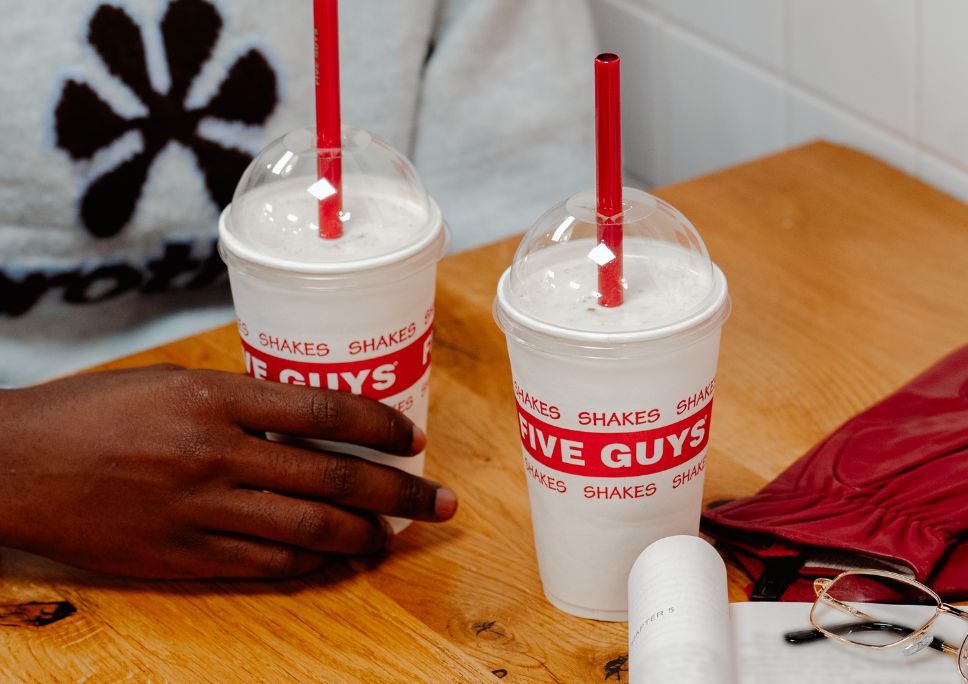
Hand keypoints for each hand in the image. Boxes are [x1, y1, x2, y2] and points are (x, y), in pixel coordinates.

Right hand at [0, 365, 456, 578]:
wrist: (13, 466)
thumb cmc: (92, 412)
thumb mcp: (170, 382)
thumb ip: (240, 402)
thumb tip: (309, 420)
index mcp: (214, 399)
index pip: (325, 412)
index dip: (382, 426)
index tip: (412, 438)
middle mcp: (216, 455)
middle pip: (334, 479)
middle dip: (400, 494)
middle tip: (442, 502)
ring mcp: (199, 511)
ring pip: (308, 530)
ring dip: (364, 536)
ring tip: (394, 537)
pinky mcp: (180, 556)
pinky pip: (264, 564)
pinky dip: (308, 562)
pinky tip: (334, 558)